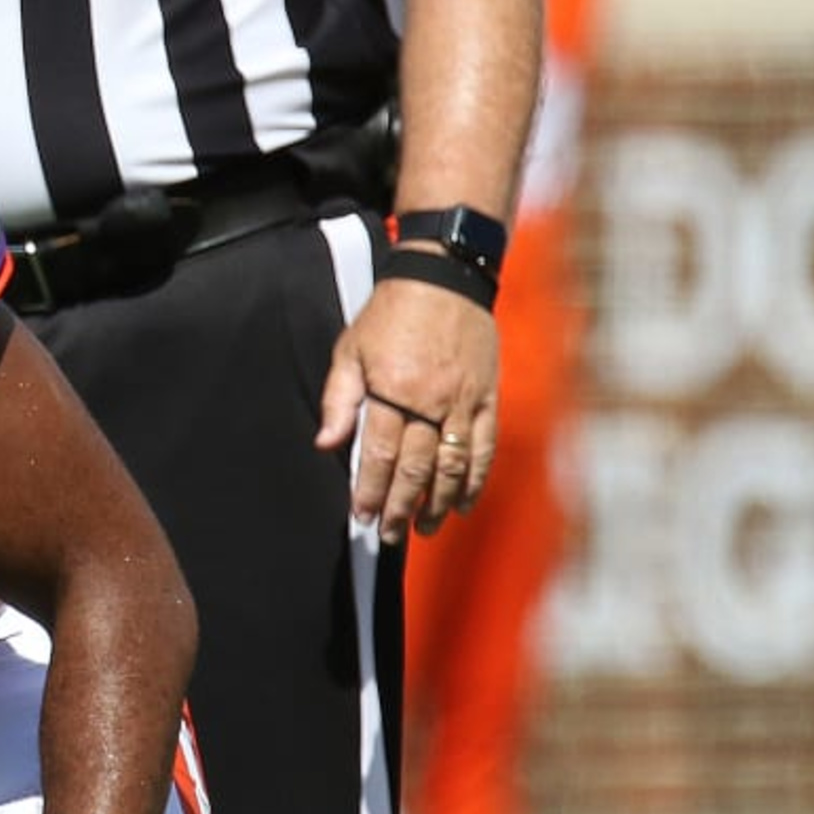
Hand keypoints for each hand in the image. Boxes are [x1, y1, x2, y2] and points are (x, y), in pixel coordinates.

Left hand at [315, 275, 499, 541]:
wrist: (444, 278)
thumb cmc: (389, 315)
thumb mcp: (351, 349)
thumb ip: (338, 398)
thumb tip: (326, 444)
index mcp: (392, 390)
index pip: (379, 454)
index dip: (369, 490)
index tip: (360, 517)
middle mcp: (430, 401)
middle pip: (416, 468)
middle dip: (400, 507)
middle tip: (388, 534)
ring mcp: (463, 402)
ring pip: (452, 466)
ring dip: (437, 503)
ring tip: (423, 528)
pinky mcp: (487, 398)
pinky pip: (484, 448)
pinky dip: (475, 480)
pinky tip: (462, 503)